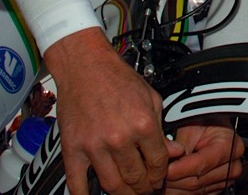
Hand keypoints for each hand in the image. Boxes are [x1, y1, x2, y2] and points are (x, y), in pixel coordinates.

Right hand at [45, 28, 168, 194]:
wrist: (84, 65)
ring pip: (112, 185)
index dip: (161, 175)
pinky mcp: (72, 148)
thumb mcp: (150, 98)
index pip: (158, 163)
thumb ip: (162, 128)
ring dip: (123, 193)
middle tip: (144, 187)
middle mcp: (119, 137)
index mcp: (143, 123)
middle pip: (137, 178)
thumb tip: (174, 151)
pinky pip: (77, 183)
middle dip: (144, 187)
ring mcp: (94, 145)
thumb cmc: (116, 77)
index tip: (158, 178)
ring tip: (127, 191)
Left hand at [163, 119, 243, 193]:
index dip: (179, 169)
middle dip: (173, 180)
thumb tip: (165, 160)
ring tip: (161, 178)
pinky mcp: (217, 188)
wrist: (212, 125)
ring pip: (193, 192)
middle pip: (196, 182)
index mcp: (230, 146)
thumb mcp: (191, 124)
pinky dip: (180, 191)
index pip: (201, 164)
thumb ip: (180, 144)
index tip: (163, 170)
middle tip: (156, 174)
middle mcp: (232, 166)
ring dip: (174, 187)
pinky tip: (171, 183)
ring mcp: (225, 180)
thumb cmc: (204, 121)